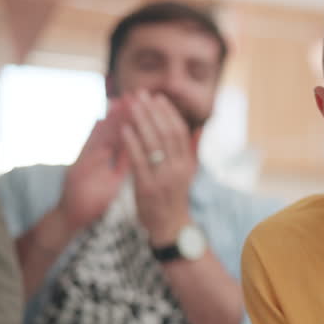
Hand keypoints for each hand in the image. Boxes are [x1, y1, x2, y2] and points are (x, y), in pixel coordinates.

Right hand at [57, 101, 130, 232]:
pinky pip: (86, 158)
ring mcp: (82, 161)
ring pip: (96, 138)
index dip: (133, 117)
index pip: (121, 132)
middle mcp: (92, 154)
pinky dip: (96, 147)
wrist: (71, 216)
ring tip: (120, 105)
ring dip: (108, 123)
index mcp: (103, 155)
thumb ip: (125, 159)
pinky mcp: (74, 173)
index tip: (146, 103)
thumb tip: (140, 145)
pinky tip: (102, 134)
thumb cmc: (94, 196)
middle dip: (123, 112)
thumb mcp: (114, 175)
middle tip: (135, 95)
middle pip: (108, 130)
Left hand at [120, 90, 197, 245]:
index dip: (169, 113)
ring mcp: (163, 178)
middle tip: (141, 95)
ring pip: (154, 144)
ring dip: (141, 121)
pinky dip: (132, 143)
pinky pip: (139, 161)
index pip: (180, 132)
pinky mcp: (147, 188)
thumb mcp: (187, 174)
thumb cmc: (174, 198)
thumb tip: (199, 129)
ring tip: (131, 105)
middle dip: (153, 112)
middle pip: (167, 134)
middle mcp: (178, 169)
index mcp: (187, 164)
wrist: (170, 228)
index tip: (158, 98)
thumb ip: (191, 151)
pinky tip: (124, 129)